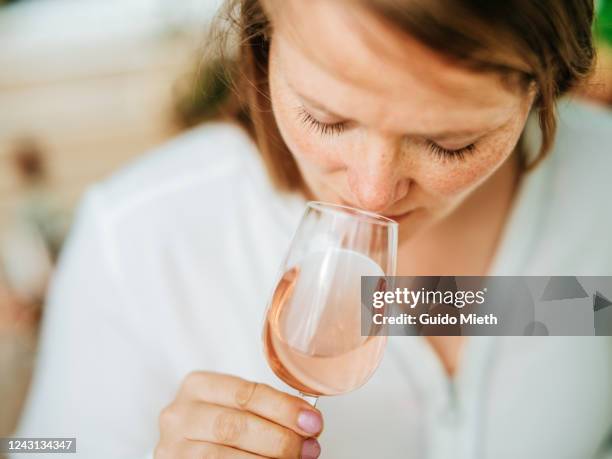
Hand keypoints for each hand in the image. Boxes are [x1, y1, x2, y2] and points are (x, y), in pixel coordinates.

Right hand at [155, 371, 322, 457]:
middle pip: (236, 426)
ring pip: (225, 457)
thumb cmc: (215, 426)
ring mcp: (174, 447)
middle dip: (280, 438)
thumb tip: (307, 421)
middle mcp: (180, 415)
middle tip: (309, 447)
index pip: (246, 393)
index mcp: (198, 385)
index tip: (312, 421)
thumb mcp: (233, 406)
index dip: (283, 408)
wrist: (186, 449)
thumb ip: (264, 408)